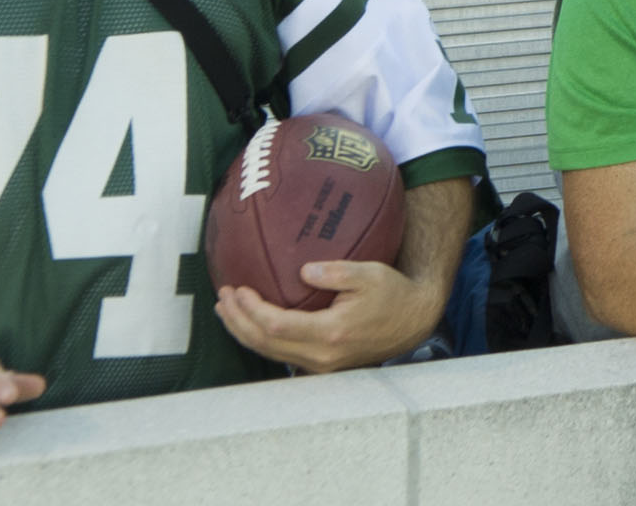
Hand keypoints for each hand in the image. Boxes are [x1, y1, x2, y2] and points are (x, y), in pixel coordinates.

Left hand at [211, 250, 443, 377]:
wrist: (412, 321)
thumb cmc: (392, 293)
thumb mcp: (370, 273)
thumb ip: (336, 272)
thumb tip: (303, 270)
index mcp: (331, 333)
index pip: (277, 326)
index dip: (252, 310)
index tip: (238, 288)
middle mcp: (321, 356)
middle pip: (265, 344)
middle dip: (238, 321)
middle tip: (223, 296)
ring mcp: (319, 365)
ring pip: (269, 353)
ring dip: (244, 332)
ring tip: (227, 310)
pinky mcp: (320, 366)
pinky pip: (281, 355)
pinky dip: (260, 339)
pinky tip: (252, 324)